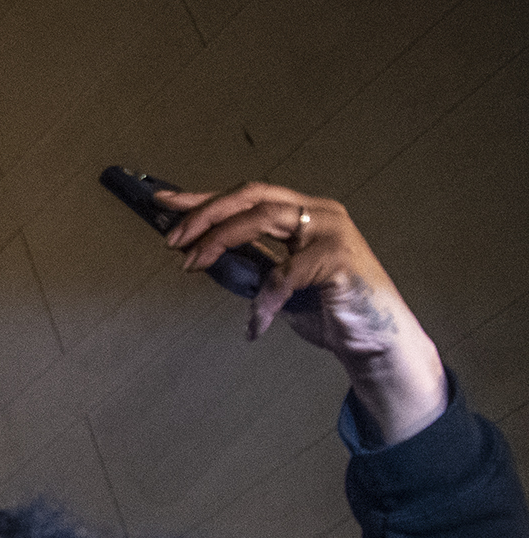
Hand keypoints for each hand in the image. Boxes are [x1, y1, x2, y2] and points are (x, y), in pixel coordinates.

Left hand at [159, 182, 444, 444]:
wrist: (374, 341)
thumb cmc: (327, 310)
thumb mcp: (276, 282)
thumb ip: (248, 263)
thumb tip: (198, 255)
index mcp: (305, 213)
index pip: (247, 196)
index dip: (204, 197)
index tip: (163, 202)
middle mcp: (320, 214)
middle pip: (251, 196)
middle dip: (205, 214)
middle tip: (172, 240)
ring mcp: (332, 232)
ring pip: (263, 219)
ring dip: (218, 240)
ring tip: (190, 265)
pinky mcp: (339, 259)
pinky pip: (284, 273)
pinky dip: (262, 300)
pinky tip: (254, 323)